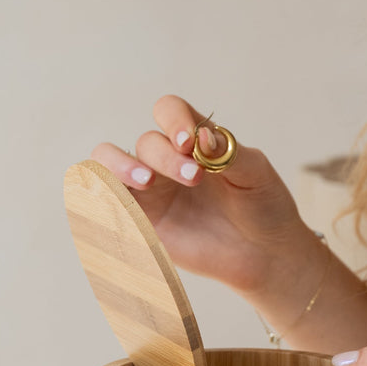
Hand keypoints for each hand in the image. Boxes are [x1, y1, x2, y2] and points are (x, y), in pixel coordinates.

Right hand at [91, 94, 311, 296]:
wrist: (267, 254)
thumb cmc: (264, 207)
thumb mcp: (256, 174)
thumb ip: (229, 154)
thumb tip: (202, 136)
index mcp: (194, 140)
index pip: (169, 111)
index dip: (173, 120)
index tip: (189, 142)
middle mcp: (167, 160)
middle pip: (146, 143)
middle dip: (165, 157)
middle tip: (194, 177)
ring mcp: (151, 191)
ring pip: (108, 162)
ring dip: (119, 166)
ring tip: (145, 181)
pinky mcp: (141, 221)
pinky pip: (106, 202)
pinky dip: (100, 195)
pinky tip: (117, 203)